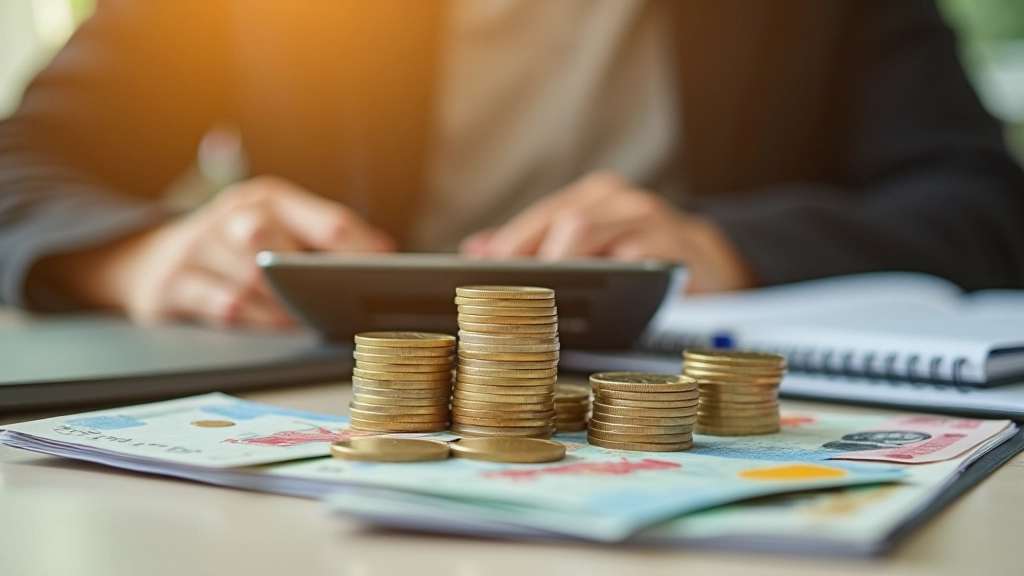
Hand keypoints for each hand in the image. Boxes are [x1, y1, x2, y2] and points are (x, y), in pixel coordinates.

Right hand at [39, 176, 395, 326]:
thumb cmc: (238, 248)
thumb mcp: (281, 229)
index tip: (384, 281)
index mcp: (269, 198)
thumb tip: (385, 255)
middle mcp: (231, 216)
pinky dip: (255, 321)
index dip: (360, 254)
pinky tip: (276, 329)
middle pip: (272, 240)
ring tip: (310, 323)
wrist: (151, 260)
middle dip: (308, 276)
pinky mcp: (172, 286)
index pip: (326, 223)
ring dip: (285, 308)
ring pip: (251, 281)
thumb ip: (328, 240)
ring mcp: (197, 249)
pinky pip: (221, 307)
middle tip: (334, 301)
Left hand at [459, 171, 755, 292]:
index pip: (543, 217)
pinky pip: (633, 258)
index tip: (482, 272)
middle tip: (509, 292)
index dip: (511, 244)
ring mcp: (651, 220)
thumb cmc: (640, 259)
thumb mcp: (592, 247)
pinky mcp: (676, 248)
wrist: (715, 264)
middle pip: (565, 224)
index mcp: (596, 197)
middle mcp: (622, 201)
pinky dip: (608, 278)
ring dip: (562, 268)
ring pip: (590, 233)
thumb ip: (538, 246)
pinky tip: (593, 299)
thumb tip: (475, 249)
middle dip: (534, 260)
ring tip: (541, 296)